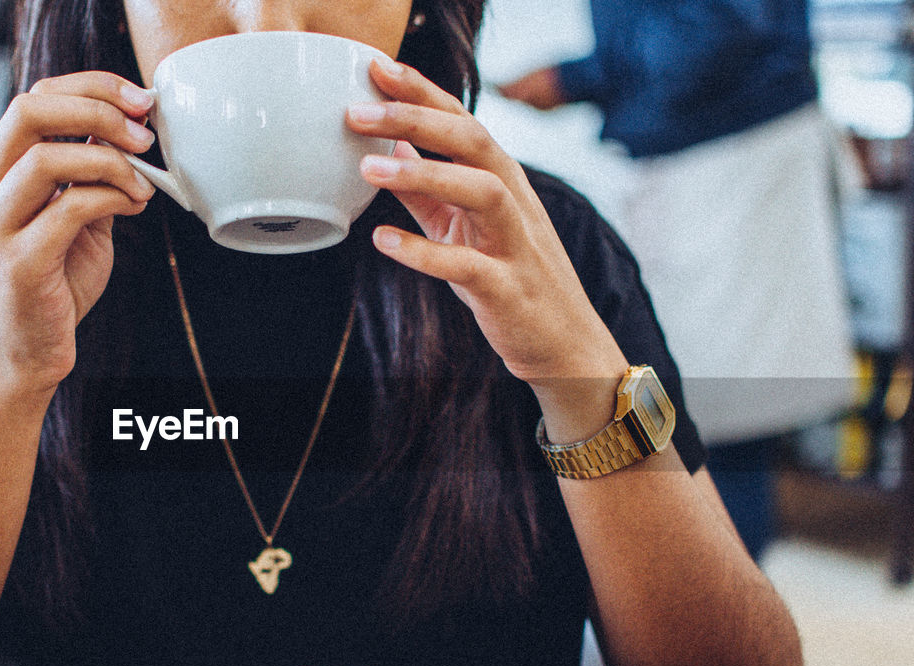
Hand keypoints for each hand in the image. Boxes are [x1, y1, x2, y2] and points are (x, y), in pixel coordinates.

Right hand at [0, 72, 156, 400]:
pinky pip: (68, 208)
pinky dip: (111, 198)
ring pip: (45, 157)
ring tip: (143, 183)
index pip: (34, 98)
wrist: (29, 355)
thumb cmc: (55, 287)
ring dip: (110, 160)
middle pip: (28, 109)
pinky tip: (133, 208)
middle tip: (143, 131)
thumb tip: (133, 137)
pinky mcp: (19, 262)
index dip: (90, 86)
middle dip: (97, 108)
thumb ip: (92, 178)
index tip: (139, 99)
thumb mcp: (77, 220)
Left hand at [345, 58, 625, 440]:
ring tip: (368, 167)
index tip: (374, 67)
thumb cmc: (508, 278)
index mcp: (502, 179)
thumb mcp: (461, 227)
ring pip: (483, 191)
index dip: (420, 91)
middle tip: (357, 111)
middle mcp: (515, 201)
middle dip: (416, 117)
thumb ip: (426, 191)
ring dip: (425, 174)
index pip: (461, 120)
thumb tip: (386, 151)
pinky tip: (383, 242)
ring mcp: (516, 244)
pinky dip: (424, 252)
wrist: (563, 344)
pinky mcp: (508, 290)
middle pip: (474, 140)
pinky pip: (468, 267)